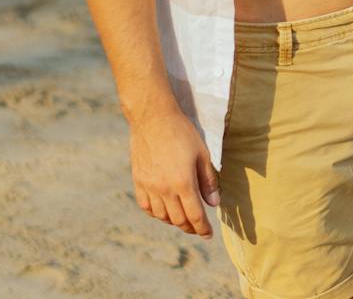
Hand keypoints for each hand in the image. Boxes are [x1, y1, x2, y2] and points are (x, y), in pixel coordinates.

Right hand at [129, 109, 219, 237]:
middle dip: (190, 228)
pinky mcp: (138, 182)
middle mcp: (164, 189)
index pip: (194, 216)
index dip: (202, 229)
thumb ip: (208, 180)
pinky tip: (164, 211)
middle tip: (198, 229)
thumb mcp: (202, 153)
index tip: (208, 235)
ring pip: (162, 216)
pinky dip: (156, 214)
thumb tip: (214, 203)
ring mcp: (149, 187)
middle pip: (178, 220)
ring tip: (183, 219)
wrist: (152, 118)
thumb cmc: (182, 132)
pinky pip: (146, 207)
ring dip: (174, 222)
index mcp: (183, 183)